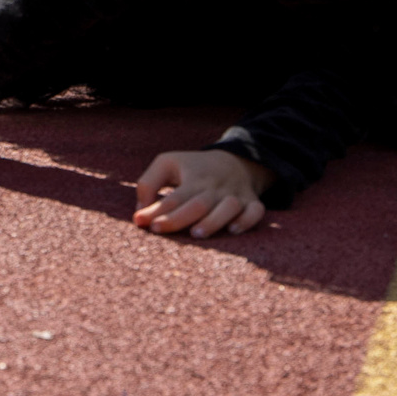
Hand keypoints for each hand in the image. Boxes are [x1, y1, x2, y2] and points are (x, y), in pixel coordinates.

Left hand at [132, 148, 270, 236]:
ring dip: (214, 221)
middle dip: (179, 218)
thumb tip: (140, 211)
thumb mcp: (167, 163)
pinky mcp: (252, 203)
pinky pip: (256, 212)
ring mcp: (236, 195)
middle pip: (199, 203)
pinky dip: (246, 221)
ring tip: (196, 234)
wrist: (235, 161)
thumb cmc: (193, 168)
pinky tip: (233, 230)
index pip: (175, 197)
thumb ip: (148, 184)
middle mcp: (216, 186)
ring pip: (228, 207)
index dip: (158, 210)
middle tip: (159, 229)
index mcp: (194, 177)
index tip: (142, 222)